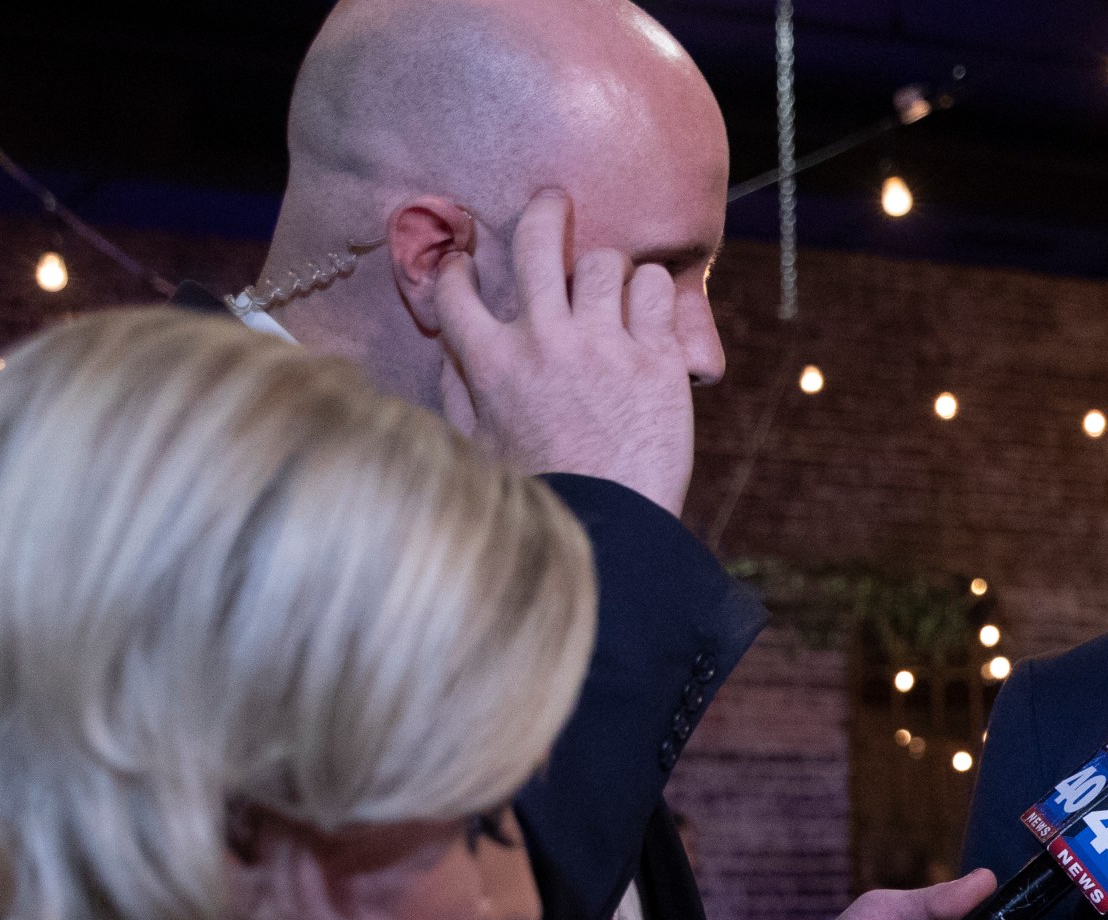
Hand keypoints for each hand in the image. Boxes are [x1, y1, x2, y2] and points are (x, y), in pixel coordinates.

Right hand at [433, 189, 697, 513]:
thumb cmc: (543, 493)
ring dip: (606, 269)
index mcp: (490, 363)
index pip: (456, 288)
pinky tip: (648, 313)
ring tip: (612, 288)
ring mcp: (604, 344)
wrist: (610, 529)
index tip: (467, 262)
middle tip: (554, 201)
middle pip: (537, 242)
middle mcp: (544, 341)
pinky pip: (657, 288)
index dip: (458, 267)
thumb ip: (460, 391)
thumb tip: (450, 348)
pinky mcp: (657, 357)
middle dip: (543, 211)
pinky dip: (652, 292)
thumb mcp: (479, 447)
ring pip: (604, 261)